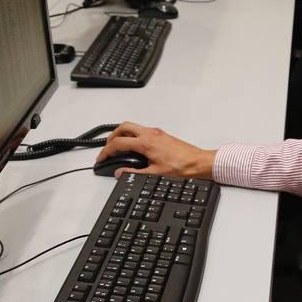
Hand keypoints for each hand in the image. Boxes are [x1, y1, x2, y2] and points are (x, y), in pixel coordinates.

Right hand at [97, 122, 214, 177]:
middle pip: (123, 127)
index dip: (106, 151)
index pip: (118, 143)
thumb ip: (134, 173)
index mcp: (146, 143)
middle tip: (107, 149)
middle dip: (111, 137)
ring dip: (122, 135)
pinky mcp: (162, 135)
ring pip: (132, 127)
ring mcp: (157, 133)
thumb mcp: (155, 174)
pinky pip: (142, 131)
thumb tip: (120, 172)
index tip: (101, 158)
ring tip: (117, 148)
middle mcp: (150, 134)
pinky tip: (134, 148)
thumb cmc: (183, 168)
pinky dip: (133, 136)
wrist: (200, 163)